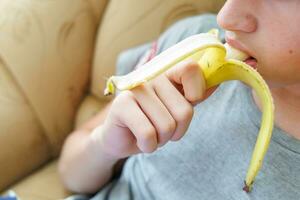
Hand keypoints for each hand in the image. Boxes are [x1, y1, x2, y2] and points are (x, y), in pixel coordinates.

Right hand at [93, 60, 214, 158]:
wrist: (120, 137)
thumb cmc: (151, 122)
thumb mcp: (176, 108)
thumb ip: (195, 95)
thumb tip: (217, 82)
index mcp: (167, 75)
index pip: (191, 69)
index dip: (197, 91)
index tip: (188, 103)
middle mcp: (151, 78)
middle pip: (184, 110)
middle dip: (177, 131)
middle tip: (163, 129)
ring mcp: (135, 90)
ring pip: (167, 125)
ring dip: (162, 140)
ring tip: (151, 134)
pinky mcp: (121, 105)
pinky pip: (148, 134)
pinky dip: (148, 146)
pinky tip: (141, 141)